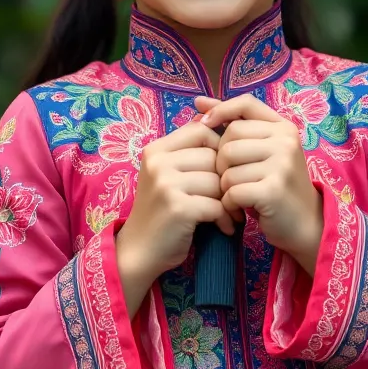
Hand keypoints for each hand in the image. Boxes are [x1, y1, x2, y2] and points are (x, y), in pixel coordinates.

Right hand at [116, 121, 230, 315]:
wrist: (138, 251)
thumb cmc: (159, 211)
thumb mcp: (166, 174)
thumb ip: (187, 149)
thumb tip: (210, 116)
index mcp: (156, 150)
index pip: (200, 130)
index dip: (218, 147)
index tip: (219, 170)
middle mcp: (158, 163)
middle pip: (213, 156)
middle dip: (225, 178)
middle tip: (228, 197)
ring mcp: (166, 185)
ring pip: (218, 181)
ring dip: (228, 201)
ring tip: (227, 214)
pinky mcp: (178, 208)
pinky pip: (217, 205)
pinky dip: (225, 219)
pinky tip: (223, 227)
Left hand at [195, 93, 322, 275]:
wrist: (307, 225)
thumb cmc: (277, 185)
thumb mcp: (263, 151)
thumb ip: (236, 125)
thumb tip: (199, 103)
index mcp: (284, 127)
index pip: (245, 104)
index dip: (220, 110)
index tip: (204, 123)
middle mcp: (286, 141)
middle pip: (229, 138)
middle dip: (220, 160)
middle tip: (230, 178)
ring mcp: (281, 165)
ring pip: (227, 166)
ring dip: (224, 186)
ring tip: (237, 195)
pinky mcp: (273, 190)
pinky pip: (232, 190)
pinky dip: (229, 203)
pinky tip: (239, 209)